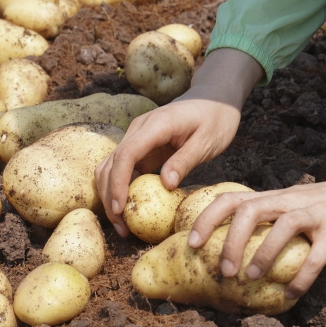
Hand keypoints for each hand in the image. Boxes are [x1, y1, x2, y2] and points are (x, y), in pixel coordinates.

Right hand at [95, 48, 262, 235]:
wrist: (215, 98)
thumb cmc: (215, 117)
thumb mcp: (207, 140)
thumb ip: (185, 160)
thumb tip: (165, 185)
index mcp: (155, 125)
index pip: (126, 154)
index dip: (118, 183)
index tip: (119, 209)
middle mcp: (138, 129)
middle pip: (111, 163)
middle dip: (109, 196)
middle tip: (121, 228)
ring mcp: (137, 138)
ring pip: (111, 167)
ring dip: (111, 195)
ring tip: (123, 224)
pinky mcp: (141, 148)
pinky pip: (123, 169)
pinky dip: (121, 189)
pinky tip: (130, 209)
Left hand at [187, 175, 325, 297]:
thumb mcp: (295, 208)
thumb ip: (270, 224)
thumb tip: (239, 255)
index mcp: (275, 198)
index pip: (232, 199)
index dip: (207, 219)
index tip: (192, 244)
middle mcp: (290, 200)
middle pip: (250, 210)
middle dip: (230, 241)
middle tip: (223, 272)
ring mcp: (316, 213)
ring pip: (283, 225)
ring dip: (263, 254)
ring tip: (251, 279)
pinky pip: (318, 254)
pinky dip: (302, 276)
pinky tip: (291, 294)